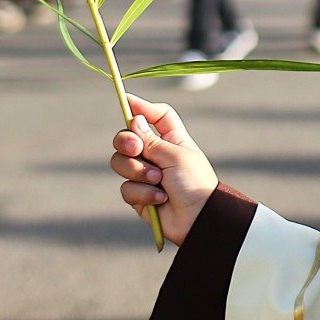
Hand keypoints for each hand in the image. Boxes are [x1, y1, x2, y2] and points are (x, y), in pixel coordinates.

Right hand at [111, 94, 217, 245]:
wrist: (198, 219)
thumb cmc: (194, 183)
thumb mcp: (175, 155)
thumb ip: (151, 139)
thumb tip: (134, 119)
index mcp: (172, 140)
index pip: (156, 117)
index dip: (142, 107)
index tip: (127, 101)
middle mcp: (156, 155)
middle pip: (127, 137)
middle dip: (126, 141)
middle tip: (136, 148)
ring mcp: (145, 175)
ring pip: (120, 162)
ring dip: (138, 172)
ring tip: (158, 181)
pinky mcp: (138, 196)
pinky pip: (126, 188)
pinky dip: (142, 193)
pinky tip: (159, 200)